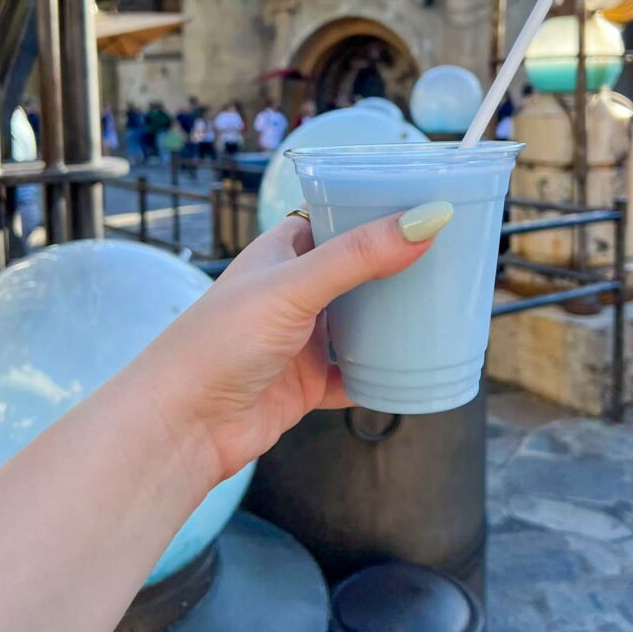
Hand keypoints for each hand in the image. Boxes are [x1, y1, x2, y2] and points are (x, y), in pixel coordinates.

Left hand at [143, 205, 450, 488]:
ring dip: (394, 319)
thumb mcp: (293, 286)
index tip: (426, 205)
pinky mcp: (307, 382)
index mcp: (281, 252)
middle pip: (356, 270)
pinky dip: (383, 373)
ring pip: (361, 322)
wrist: (182, 425)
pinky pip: (357, 374)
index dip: (376, 210)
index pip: (336, 216)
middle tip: (450, 259)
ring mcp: (301, 338)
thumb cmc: (220, 341)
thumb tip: (428, 218)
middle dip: (396, 267)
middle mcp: (293, 290)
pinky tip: (416, 369)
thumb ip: (359, 255)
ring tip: (445, 307)